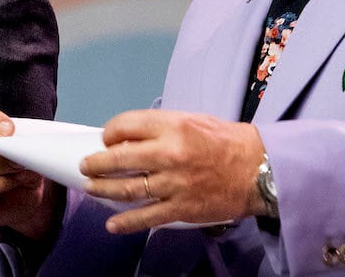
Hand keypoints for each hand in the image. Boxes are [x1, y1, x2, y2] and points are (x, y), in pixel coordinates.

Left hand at [79, 110, 267, 233]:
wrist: (258, 169)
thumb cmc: (225, 141)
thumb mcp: (192, 120)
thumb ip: (160, 128)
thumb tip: (129, 138)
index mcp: (173, 126)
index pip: (126, 125)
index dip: (109, 132)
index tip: (105, 139)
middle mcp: (170, 153)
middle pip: (120, 158)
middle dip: (96, 163)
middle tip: (85, 166)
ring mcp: (174, 183)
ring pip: (128, 188)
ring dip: (103, 189)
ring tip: (90, 188)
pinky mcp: (181, 208)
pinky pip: (147, 217)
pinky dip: (126, 222)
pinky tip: (112, 223)